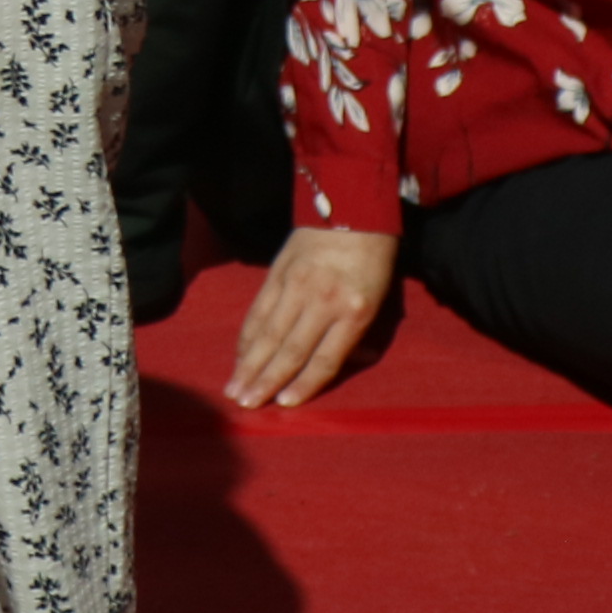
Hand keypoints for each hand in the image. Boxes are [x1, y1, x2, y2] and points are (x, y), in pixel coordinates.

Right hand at [228, 225, 396, 407]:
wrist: (350, 207)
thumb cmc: (372, 261)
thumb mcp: (378, 299)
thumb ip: (356, 334)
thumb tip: (330, 366)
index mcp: (352, 310)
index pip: (324, 356)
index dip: (304, 383)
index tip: (285, 404)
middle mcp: (321, 299)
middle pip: (290, 348)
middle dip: (266, 380)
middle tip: (245, 405)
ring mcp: (294, 284)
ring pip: (268, 332)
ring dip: (248, 364)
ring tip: (234, 388)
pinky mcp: (276, 273)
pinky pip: (258, 310)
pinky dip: (247, 336)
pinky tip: (239, 355)